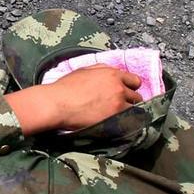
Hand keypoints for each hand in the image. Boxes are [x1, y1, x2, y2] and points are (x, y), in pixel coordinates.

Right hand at [6, 65, 140, 135]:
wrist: (57, 103)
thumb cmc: (66, 88)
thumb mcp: (84, 70)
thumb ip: (101, 70)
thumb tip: (110, 72)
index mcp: (112, 74)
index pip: (135, 80)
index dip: (130, 87)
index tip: (127, 93)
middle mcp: (118, 87)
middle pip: (137, 96)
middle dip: (130, 101)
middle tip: (120, 106)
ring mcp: (118, 104)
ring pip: (134, 110)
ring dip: (128, 113)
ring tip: (118, 117)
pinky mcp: (114, 118)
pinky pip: (129, 122)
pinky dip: (125, 123)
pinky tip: (117, 124)